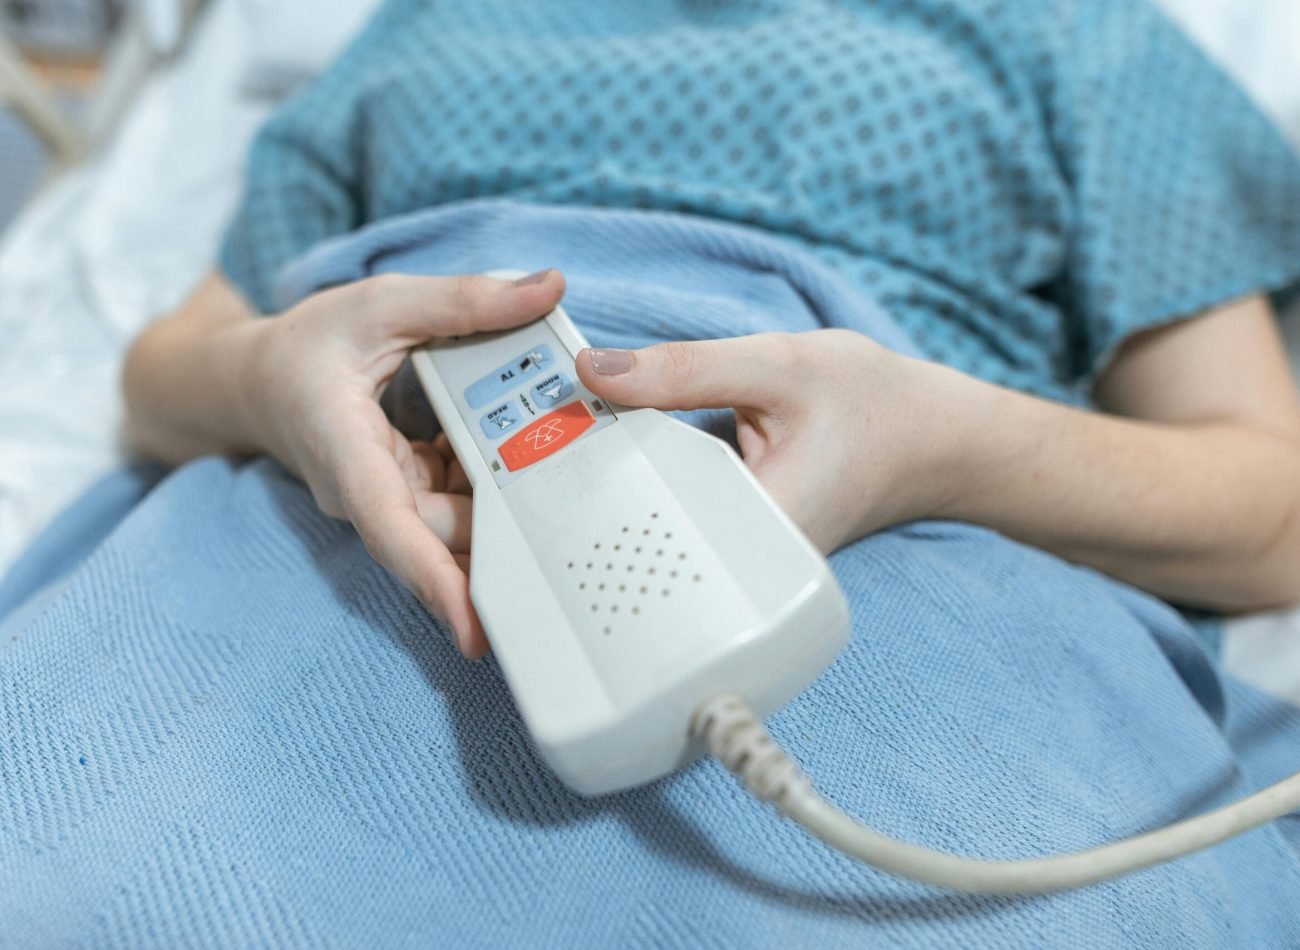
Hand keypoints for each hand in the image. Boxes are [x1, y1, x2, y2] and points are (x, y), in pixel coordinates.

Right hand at [237, 270, 565, 657]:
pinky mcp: (409, 493)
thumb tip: (547, 286)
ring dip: (507, 496)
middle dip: (507, 526)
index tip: (476, 630)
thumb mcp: (383, 304)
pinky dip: (492, 475)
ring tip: (567, 474)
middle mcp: (369, 492)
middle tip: (577, 529)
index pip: (394, 530)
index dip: (436, 582)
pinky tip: (528, 450)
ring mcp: (390, 498)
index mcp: (349, 452)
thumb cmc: (308, 344)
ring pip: (459, 519)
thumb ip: (463, 299)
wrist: (256, 380)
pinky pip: (460, 498)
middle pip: (446, 530)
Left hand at [575, 330, 955, 552]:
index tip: (547, 431)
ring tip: (586, 420)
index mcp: (749, 536)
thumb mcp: (778, 367)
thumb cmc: (872, 405)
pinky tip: (631, 432)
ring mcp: (736, 554)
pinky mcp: (735, 535)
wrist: (932, 438)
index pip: (639, 512)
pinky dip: (651, 465)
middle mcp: (739, 563)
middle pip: (637, 519)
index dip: (585, 472)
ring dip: (620, 463)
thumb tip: (595, 370)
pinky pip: (675, 502)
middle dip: (594, 467)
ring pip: (653, 512)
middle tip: (553, 417)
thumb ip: (685, 370)